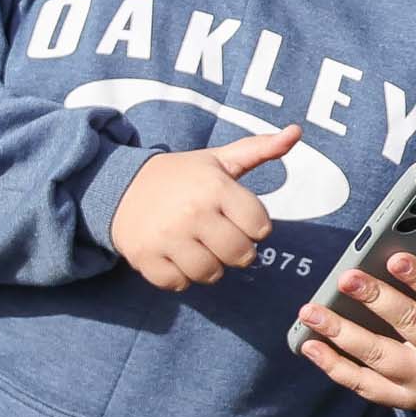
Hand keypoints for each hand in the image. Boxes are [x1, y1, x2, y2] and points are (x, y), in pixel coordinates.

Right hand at [110, 123, 298, 290]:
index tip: (235, 218)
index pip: (260, 228)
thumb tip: (296, 132)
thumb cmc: (180, 177)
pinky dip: (179, 277)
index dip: (253, 227)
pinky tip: (174, 257)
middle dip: (235, 251)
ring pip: (210, 274)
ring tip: (197, 249)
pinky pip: (178, 284)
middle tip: (219, 238)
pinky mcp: (145, 257)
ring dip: (209, 267)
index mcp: (215, 187)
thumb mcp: (218, 160)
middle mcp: (192, 212)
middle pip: (240, 255)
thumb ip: (259, 148)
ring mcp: (167, 237)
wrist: (119, 187)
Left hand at [296, 224, 415, 411]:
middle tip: (346, 277)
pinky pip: (361, 383)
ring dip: (341, 333)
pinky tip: (309, 343)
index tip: (395, 256)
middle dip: (377, 300)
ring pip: (379, 356)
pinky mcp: (399, 399)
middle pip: (411, 325)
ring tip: (310, 310)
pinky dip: (332, 365)